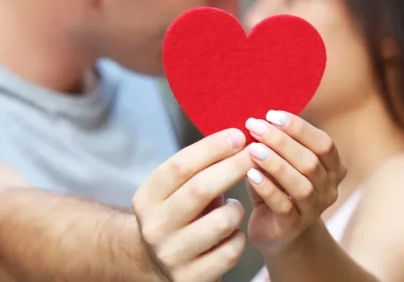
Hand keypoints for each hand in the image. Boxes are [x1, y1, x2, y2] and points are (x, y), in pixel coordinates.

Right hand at [132, 128, 255, 281]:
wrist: (158, 263)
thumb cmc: (178, 215)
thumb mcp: (176, 191)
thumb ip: (199, 168)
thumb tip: (238, 138)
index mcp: (147, 199)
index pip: (180, 167)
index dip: (211, 148)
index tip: (239, 135)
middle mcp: (154, 227)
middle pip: (200, 189)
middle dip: (233, 167)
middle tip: (256, 153)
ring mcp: (172, 255)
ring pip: (221, 222)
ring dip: (237, 209)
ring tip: (234, 208)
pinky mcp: (191, 278)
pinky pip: (231, 250)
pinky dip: (238, 238)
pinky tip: (230, 235)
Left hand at [242, 110, 345, 252]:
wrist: (275, 230)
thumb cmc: (278, 188)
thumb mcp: (282, 162)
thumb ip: (278, 144)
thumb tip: (259, 120)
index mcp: (333, 168)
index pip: (323, 143)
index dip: (299, 127)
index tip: (271, 115)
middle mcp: (329, 189)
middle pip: (311, 161)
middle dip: (281, 141)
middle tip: (255, 127)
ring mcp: (314, 211)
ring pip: (300, 185)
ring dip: (275, 164)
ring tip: (252, 150)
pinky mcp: (293, 227)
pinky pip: (283, 206)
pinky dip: (267, 188)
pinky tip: (251, 175)